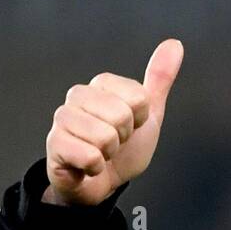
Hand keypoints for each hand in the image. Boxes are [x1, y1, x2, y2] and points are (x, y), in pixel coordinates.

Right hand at [43, 37, 183, 205]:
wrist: (103, 185)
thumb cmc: (123, 150)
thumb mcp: (148, 116)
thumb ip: (159, 80)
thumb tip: (175, 44)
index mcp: (101, 84)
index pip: (138, 98)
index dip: (140, 121)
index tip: (129, 129)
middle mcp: (78, 95)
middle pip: (121, 116)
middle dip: (123, 139)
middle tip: (114, 145)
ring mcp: (63, 119)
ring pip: (105, 137)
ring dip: (109, 155)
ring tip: (101, 155)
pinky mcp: (55, 144)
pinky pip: (90, 156)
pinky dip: (95, 169)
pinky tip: (88, 167)